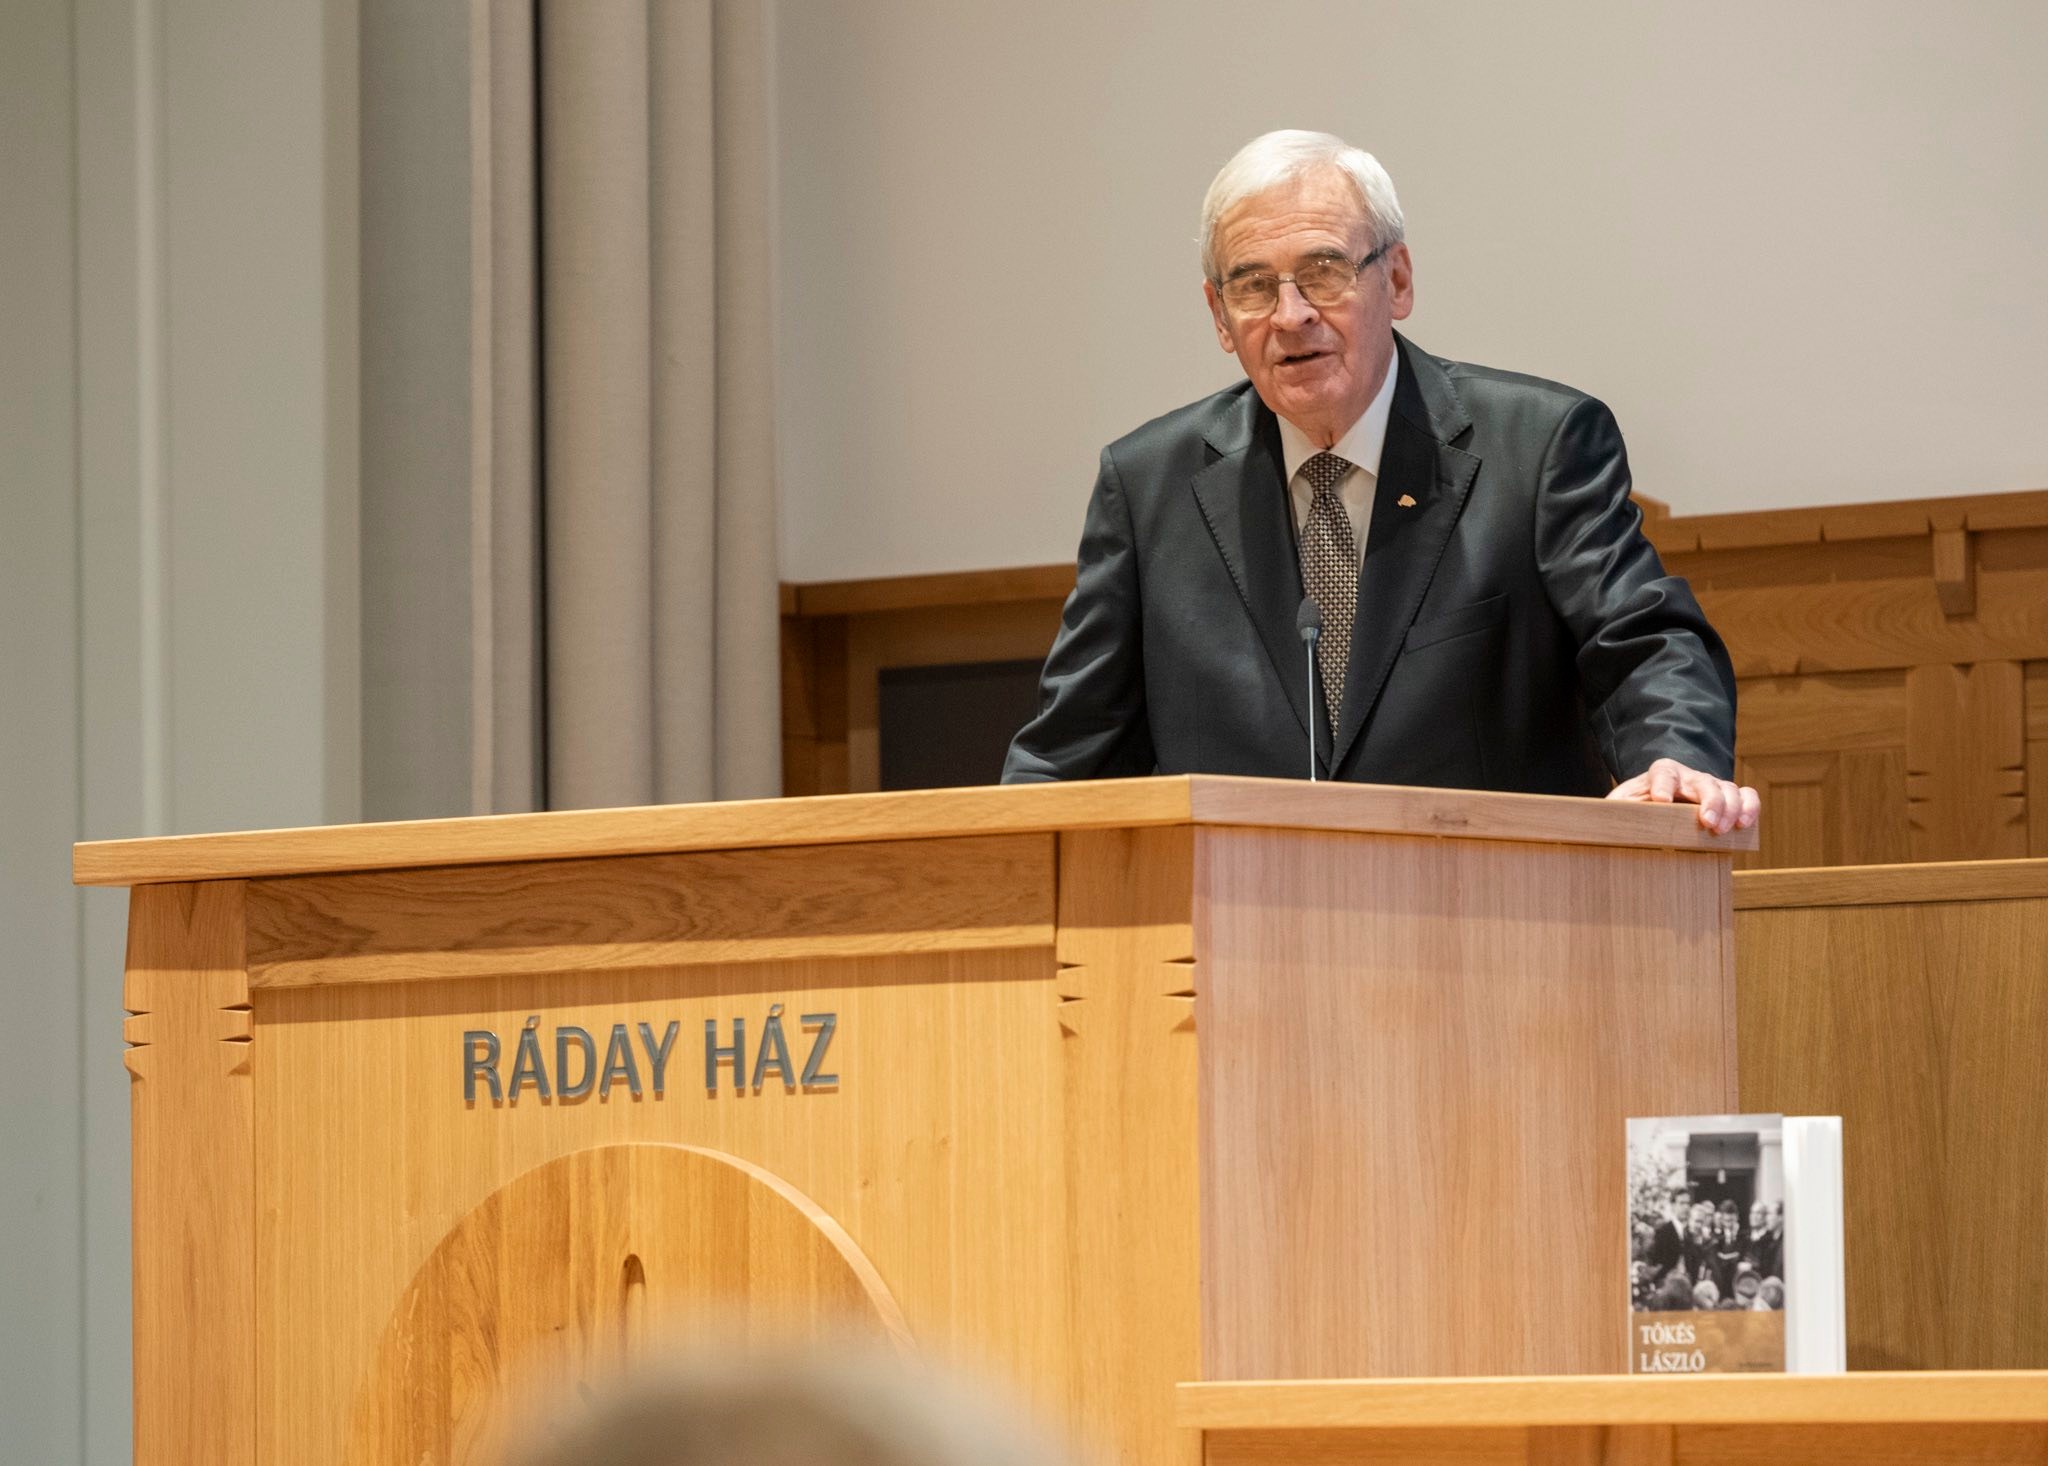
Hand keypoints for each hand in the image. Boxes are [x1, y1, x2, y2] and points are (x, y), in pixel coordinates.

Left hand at [1607, 757, 1760, 834]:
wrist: (1662, 796)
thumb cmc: (1639, 805)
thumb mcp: (1622, 805)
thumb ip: (1615, 811)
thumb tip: (1599, 824)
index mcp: (1660, 774)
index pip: (1663, 772)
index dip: (1663, 785)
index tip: (1661, 801)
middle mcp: (1689, 777)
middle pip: (1703, 781)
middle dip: (1709, 801)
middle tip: (1708, 823)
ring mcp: (1711, 785)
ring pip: (1728, 788)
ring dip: (1731, 807)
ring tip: (1726, 829)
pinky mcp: (1728, 796)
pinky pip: (1747, 794)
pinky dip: (1750, 806)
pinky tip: (1745, 823)